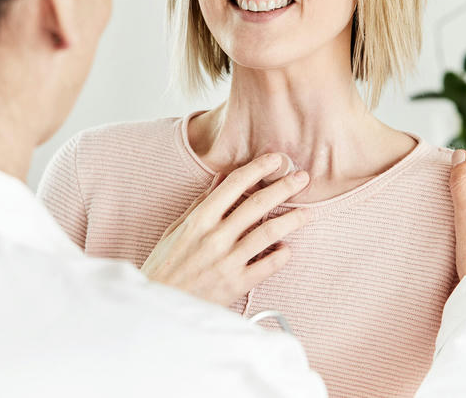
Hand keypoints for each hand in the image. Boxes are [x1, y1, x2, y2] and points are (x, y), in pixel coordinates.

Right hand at [141, 153, 311, 306]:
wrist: (157, 306)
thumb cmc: (164, 267)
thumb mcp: (176, 229)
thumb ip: (200, 204)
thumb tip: (220, 180)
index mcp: (199, 219)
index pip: (234, 185)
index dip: (258, 169)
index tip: (275, 160)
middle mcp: (215, 237)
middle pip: (258, 204)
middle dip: (284, 187)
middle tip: (303, 178)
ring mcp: (228, 261)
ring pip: (269, 233)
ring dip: (292, 220)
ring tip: (308, 213)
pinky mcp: (236, 284)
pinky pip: (267, 266)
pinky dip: (282, 255)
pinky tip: (287, 248)